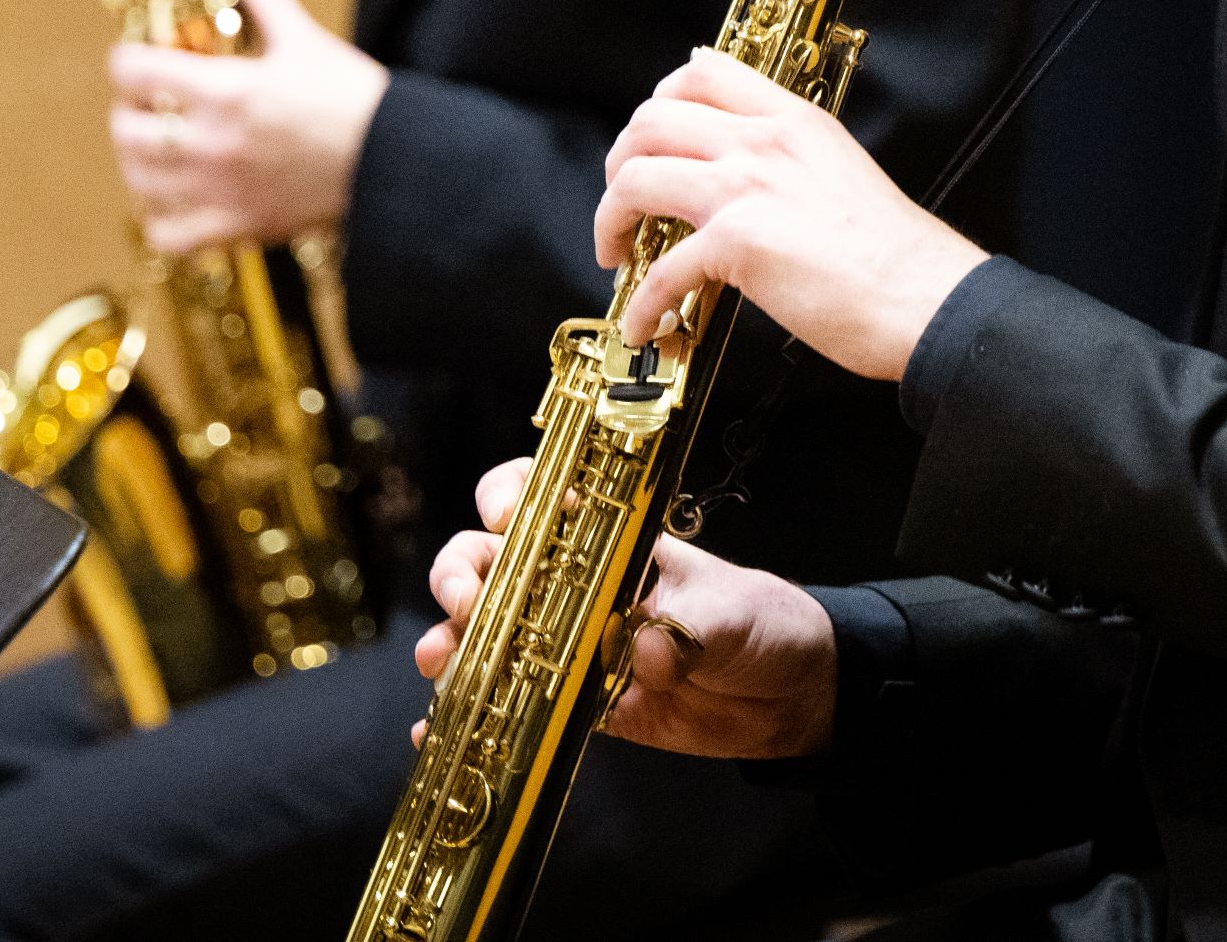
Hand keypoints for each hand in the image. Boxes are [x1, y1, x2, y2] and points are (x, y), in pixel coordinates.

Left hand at [108, 0, 387, 253]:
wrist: (389, 158)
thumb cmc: (352, 97)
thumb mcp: (305, 38)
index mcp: (225, 90)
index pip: (134, 72)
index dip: (127, 59)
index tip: (139, 58)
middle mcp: (211, 143)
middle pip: (125, 129)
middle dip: (128, 110)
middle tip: (146, 102)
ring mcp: (219, 190)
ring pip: (139, 181)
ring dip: (137, 160)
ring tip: (154, 148)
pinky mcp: (237, 225)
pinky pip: (169, 236)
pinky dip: (159, 221)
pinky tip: (173, 201)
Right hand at [415, 457, 839, 758]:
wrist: (791, 696)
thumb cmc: (763, 624)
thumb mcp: (735, 615)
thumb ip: (694, 630)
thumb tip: (647, 649)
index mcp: (613, 539)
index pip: (544, 496)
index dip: (510, 498)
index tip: (502, 519)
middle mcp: (576, 584)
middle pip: (494, 561)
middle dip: (464, 573)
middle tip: (466, 602)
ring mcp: (566, 644)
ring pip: (489, 631)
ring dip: (453, 640)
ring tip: (439, 662)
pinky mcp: (572, 702)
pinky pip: (509, 703)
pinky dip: (468, 714)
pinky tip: (435, 730)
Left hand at [597, 49, 986, 380]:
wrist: (924, 296)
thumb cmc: (893, 251)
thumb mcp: (840, 166)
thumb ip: (791, 154)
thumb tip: (747, 164)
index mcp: (792, 119)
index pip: (703, 71)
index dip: (658, 101)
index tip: (648, 137)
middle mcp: (763, 141)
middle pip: (650, 120)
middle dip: (619, 162)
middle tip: (623, 199)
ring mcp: (746, 187)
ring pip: (636, 180)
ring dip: (610, 221)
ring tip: (616, 252)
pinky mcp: (738, 243)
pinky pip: (660, 270)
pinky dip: (642, 304)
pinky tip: (647, 324)